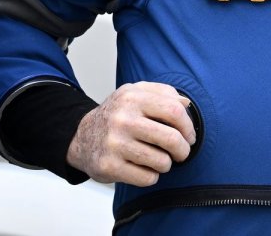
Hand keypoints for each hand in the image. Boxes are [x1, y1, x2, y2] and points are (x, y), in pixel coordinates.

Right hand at [66, 82, 194, 185]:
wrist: (82, 136)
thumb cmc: (116, 115)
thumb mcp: (135, 93)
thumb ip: (163, 93)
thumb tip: (187, 104)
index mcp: (132, 97)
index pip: (174, 111)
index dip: (188, 127)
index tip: (189, 136)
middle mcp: (122, 118)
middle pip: (172, 139)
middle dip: (183, 150)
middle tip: (181, 152)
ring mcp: (115, 143)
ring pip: (162, 162)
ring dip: (166, 164)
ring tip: (157, 158)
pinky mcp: (110, 166)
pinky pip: (147, 178)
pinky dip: (151, 176)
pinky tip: (143, 168)